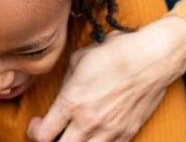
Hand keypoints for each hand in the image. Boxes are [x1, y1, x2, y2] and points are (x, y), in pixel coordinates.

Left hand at [27, 16, 185, 141]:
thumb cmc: (117, 52)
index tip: (37, 124)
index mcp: (72, 101)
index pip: (43, 134)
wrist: (151, 58)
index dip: (34, 131)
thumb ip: (66, 81)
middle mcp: (88, 122)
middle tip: (52, 133)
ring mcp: (109, 131)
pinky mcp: (126, 134)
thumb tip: (63, 93)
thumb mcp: (80, 59)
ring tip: (73, 135)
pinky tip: (95, 135)